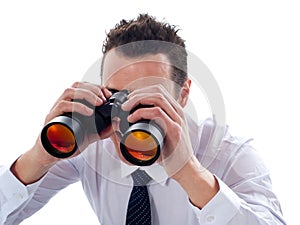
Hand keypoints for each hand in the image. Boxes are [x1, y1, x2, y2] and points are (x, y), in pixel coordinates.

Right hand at [11, 82, 112, 184]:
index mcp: (72, 104)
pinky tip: (89, 112)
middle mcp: (63, 103)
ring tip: (99, 103)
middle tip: (104, 99)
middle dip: (94, 89)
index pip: (83, 86)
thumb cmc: (69, 142)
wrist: (52, 154)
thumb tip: (117, 122)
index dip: (97, 87)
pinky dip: (78, 106)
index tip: (108, 95)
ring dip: (87, 94)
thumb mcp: (90, 135)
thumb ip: (103, 130)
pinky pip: (63, 106)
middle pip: (77, 85)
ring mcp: (56, 109)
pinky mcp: (51, 118)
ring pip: (69, 91)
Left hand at [121, 84, 218, 207]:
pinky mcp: (175, 130)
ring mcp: (177, 120)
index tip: (129, 99)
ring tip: (126, 108)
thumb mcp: (162, 135)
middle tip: (125, 104)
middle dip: (138, 93)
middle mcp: (178, 113)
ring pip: (158, 98)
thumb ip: (152, 127)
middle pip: (157, 91)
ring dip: (138, 99)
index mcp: (175, 112)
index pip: (159, 91)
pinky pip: (158, 113)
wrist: (185, 168)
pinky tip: (132, 117)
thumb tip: (132, 123)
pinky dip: (142, 112)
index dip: (142, 91)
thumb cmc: (172, 154)